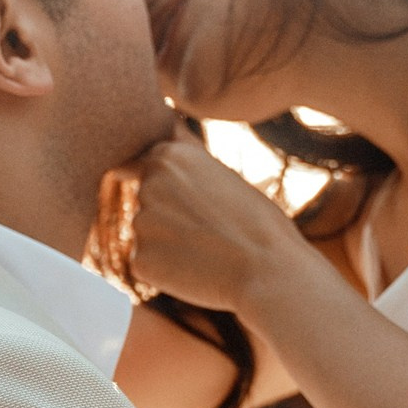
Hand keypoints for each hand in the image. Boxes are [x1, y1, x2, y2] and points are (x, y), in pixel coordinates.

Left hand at [121, 135, 317, 313]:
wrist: (268, 271)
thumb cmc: (258, 223)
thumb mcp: (223, 174)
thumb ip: (188, 163)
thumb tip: (167, 136)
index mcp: (169, 155)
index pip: (153, 170)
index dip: (181, 193)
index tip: (207, 206)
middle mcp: (147, 183)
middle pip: (148, 202)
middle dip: (170, 217)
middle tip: (213, 231)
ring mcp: (140, 222)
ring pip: (148, 235)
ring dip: (170, 244)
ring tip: (210, 251)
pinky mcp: (138, 260)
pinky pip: (147, 264)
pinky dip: (166, 271)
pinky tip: (198, 271)